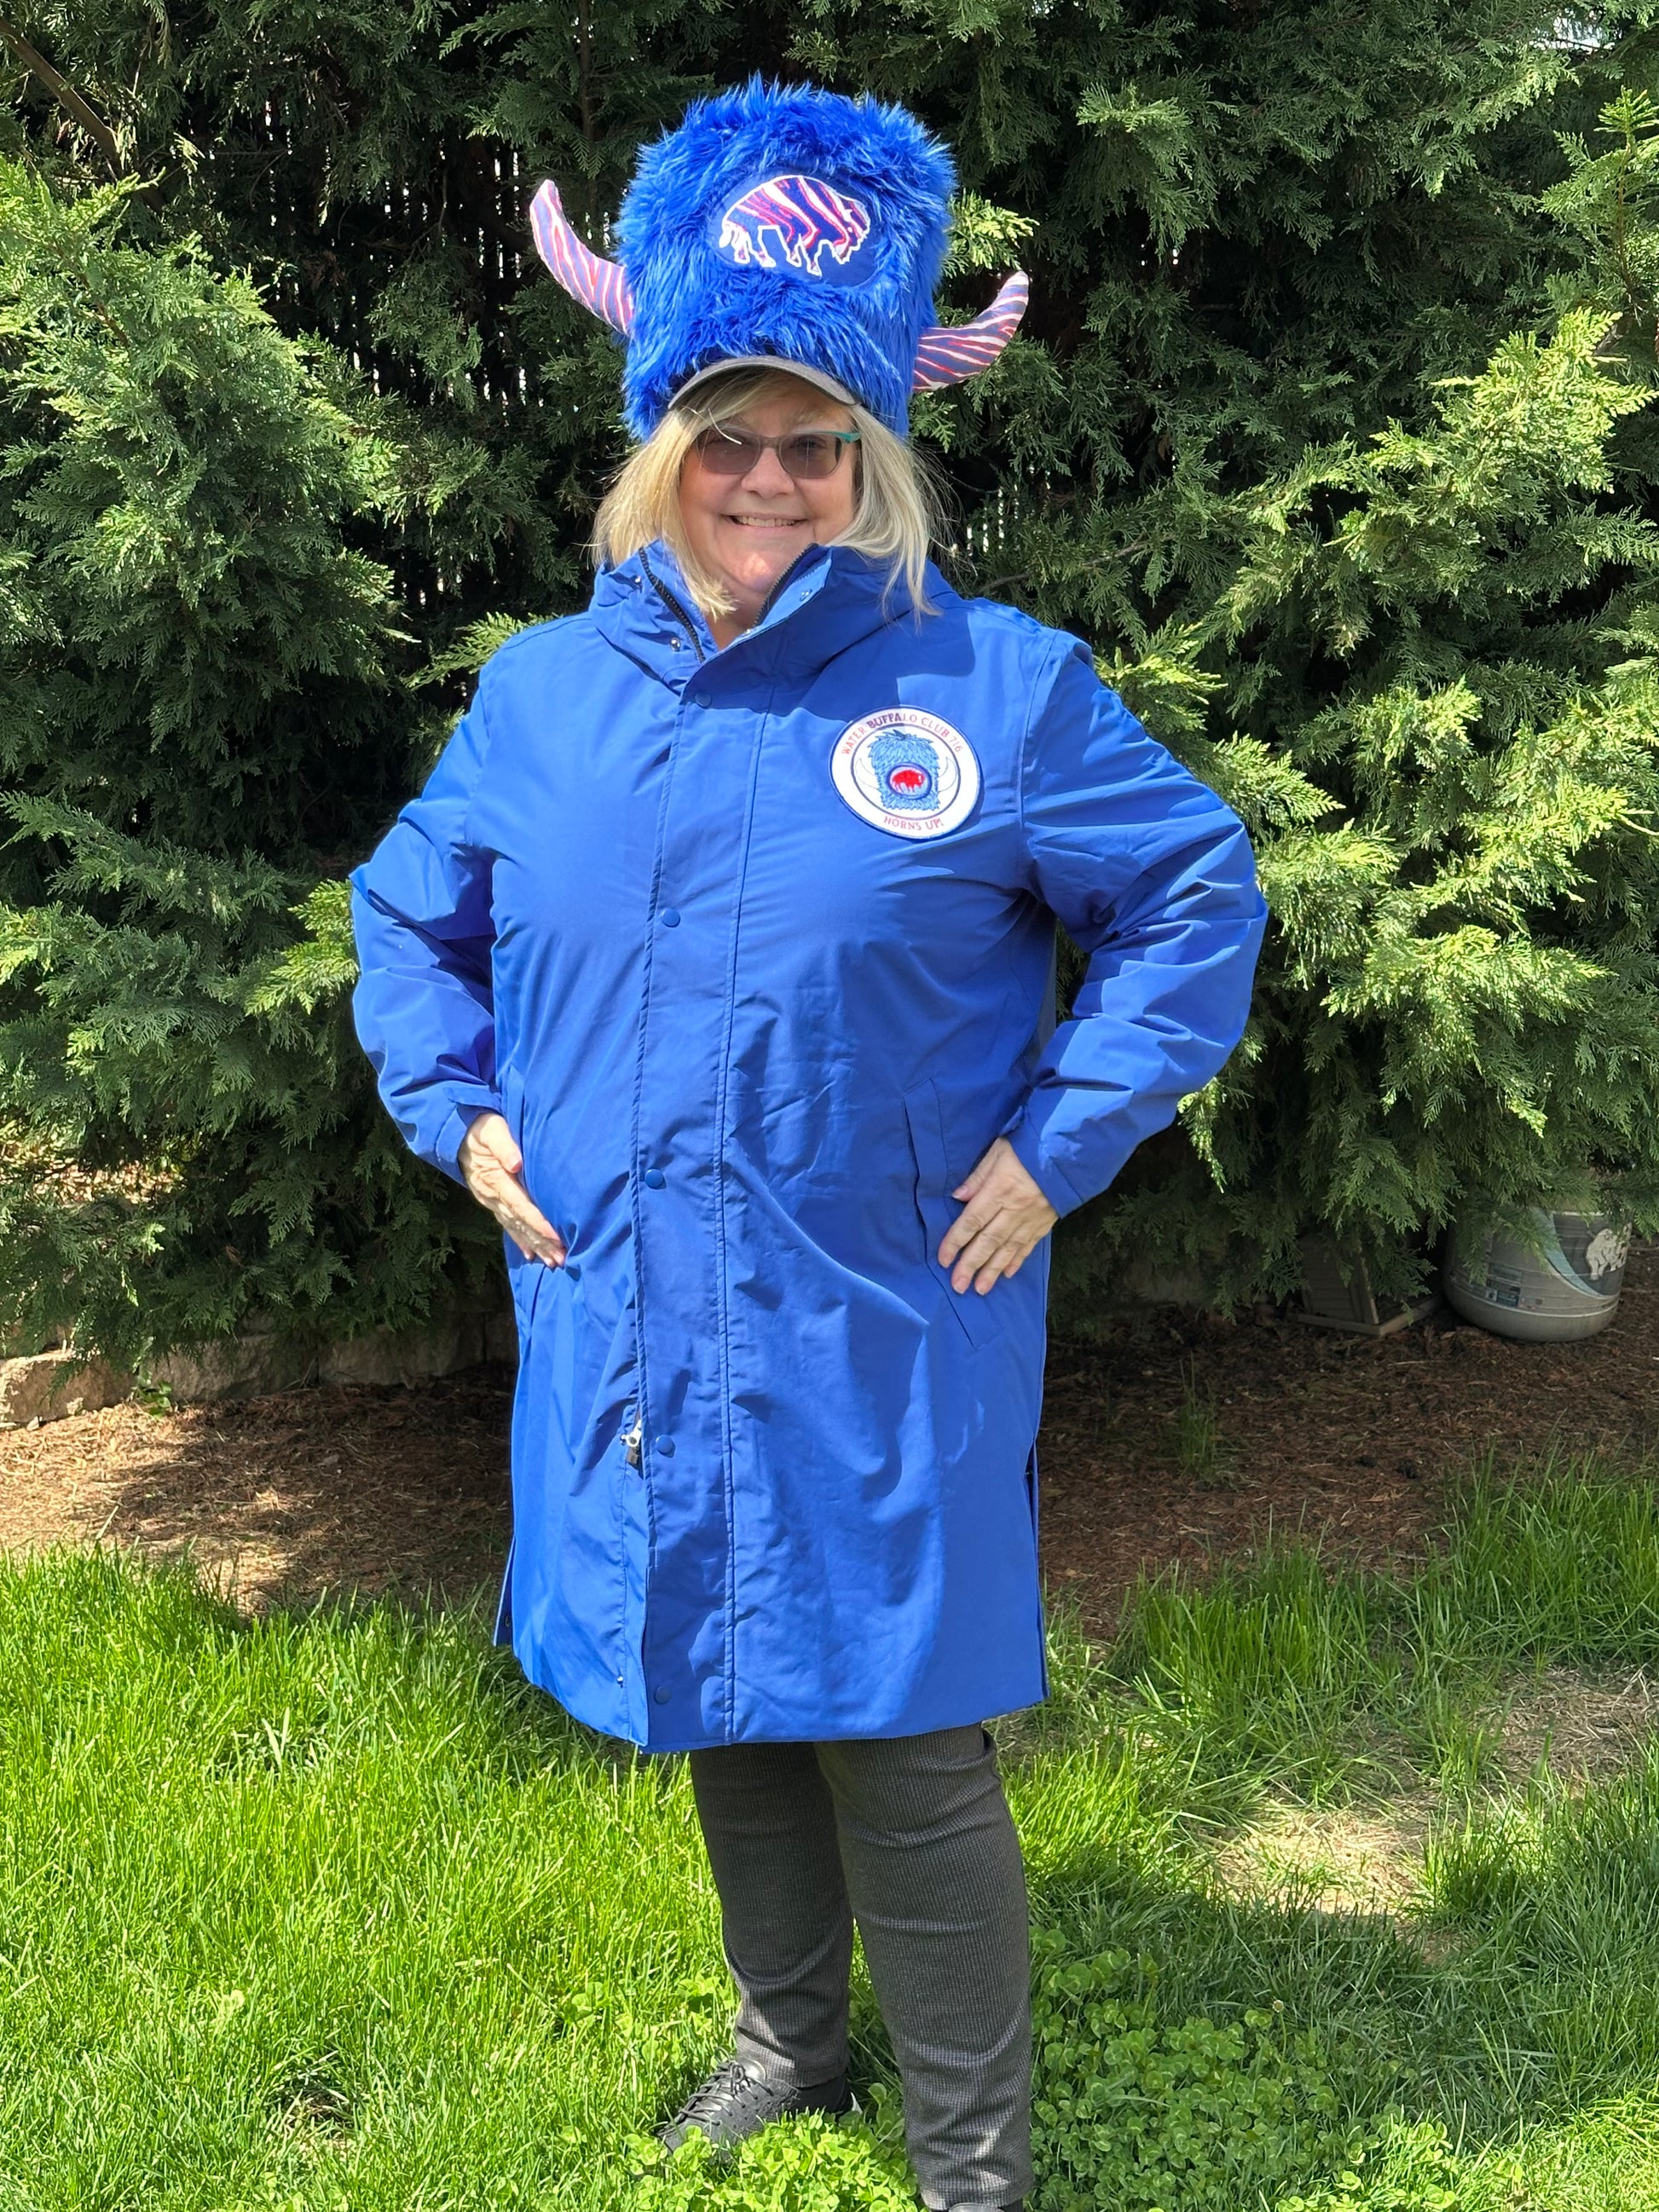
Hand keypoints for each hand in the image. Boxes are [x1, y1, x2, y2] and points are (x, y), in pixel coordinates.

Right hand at [458, 1111, 565, 1265]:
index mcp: (496, 1180)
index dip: (539, 1224)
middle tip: (562, 1259)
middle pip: (521, 1223)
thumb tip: (516, 1164)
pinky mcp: (490, 1200)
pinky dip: (519, 1239)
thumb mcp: (492, 1129)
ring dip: (534, 1245)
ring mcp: (490, 1200)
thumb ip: (504, 1145)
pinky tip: (530, 1254)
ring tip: (552, 1262)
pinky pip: (506, 1224)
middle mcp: (493, 1195)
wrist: (456, 1132)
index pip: (522, 1207)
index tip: (557, 1238)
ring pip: (515, 1227)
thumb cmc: (480, 1127)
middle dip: (541, 1242)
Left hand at [937, 1136, 1057, 1295]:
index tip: (943, 1259)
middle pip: (989, 1241)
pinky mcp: (1046, 1221)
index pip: (972, 1220)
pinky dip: (1017, 1260)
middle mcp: (1015, 1209)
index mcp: (1000, 1189)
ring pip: (1009, 1248)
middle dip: (971, 1265)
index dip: (956, 1241)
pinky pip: (1029, 1245)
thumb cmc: (1028, 1146)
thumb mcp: (998, 1151)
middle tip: (958, 1286)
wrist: (1069, 1151)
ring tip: (980, 1289)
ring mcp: (1032, 1218)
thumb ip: (978, 1176)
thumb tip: (958, 1197)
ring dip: (993, 1270)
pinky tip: (1007, 1273)